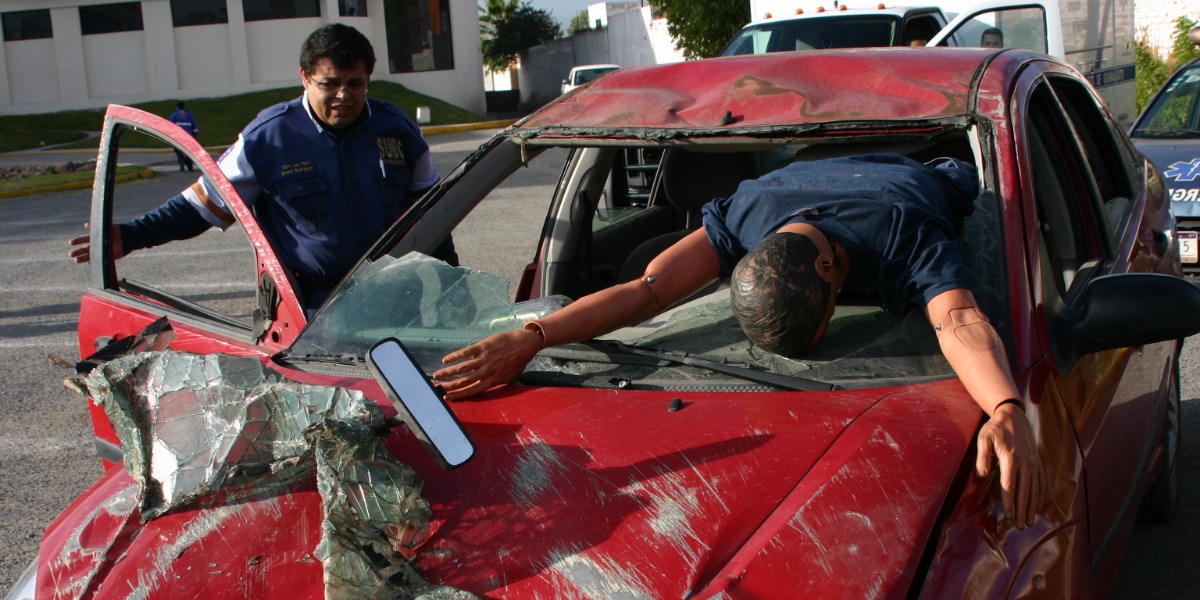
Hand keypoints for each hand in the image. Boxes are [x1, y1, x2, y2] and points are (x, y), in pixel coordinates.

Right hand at [68, 223, 123, 263]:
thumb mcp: (105, 227)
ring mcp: (102, 251)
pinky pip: (99, 260)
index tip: (70, 243)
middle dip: (77, 251)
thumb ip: (95, 227)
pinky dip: (94, 262)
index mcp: (96, 237)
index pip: (84, 239)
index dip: (77, 241)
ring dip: (83, 258)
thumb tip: (85, 225)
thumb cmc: (116, 230)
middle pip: (85, 249)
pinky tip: (89, 264)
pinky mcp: (108, 256)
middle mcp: (97, 244)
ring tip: (75, 260)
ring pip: (90, 255)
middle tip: (70, 254)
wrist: (128, 237)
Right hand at [433, 329, 542, 400]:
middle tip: (438, 387)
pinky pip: (465, 353)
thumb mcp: (510, 379)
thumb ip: (499, 385)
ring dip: (447, 372)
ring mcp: (484, 359)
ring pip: (461, 368)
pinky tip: (445, 360)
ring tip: (437, 375)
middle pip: (463, 381)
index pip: (471, 391)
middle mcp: (486, 372)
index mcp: (492, 381)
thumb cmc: (518, 362)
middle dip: (448, 386)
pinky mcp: (482, 347)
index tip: (446, 397)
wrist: (525, 345)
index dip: (458, 395)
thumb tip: (494, 393)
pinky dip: (454, 357)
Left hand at [975, 403, 1044, 528]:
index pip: (1010, 486)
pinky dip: (1041, 495)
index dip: (1010, 502)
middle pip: (1025, 491)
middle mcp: (1025, 463)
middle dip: (1023, 510)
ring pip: (1035, 489)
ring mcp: (1034, 463)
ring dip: (1032, 507)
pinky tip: (1038, 506)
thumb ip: (982, 457)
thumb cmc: (995, 428)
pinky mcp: (1038, 462)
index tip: (1009, 516)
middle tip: (1021, 526)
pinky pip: (1042, 482)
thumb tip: (983, 475)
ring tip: (1029, 522)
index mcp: (1011, 458)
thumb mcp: (984, 438)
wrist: (1013, 416)